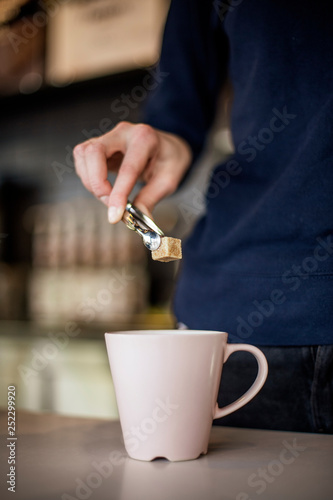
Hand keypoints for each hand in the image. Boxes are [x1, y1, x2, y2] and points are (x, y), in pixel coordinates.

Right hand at [73, 122, 191, 221]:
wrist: (167, 147)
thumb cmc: (169, 160)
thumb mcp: (168, 181)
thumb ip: (150, 199)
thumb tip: (137, 219)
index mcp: (145, 138)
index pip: (127, 168)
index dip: (118, 194)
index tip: (115, 216)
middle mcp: (124, 132)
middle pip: (94, 152)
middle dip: (97, 184)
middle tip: (109, 204)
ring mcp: (109, 136)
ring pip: (84, 154)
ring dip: (90, 181)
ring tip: (109, 196)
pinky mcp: (98, 144)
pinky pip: (82, 158)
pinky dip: (88, 177)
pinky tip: (103, 186)